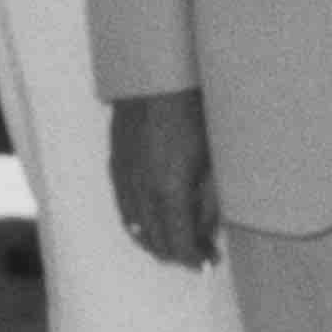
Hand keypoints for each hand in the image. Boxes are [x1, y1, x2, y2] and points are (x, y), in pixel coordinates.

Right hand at [108, 88, 219, 269]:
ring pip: (136, 229)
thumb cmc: (195, 107)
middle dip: (179, 255)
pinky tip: (152, 224)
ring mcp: (125, 178)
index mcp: (170, 190)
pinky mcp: (117, 164)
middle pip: (157, 242)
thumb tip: (206, 232)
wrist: (160, 70)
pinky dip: (138, 225)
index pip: (179, 243)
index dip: (195, 258)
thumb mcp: (214, 157)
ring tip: (177, 244)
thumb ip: (210, 201)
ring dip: (157, 243)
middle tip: (199, 255)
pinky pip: (124, 208)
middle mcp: (142, 190)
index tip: (210, 261)